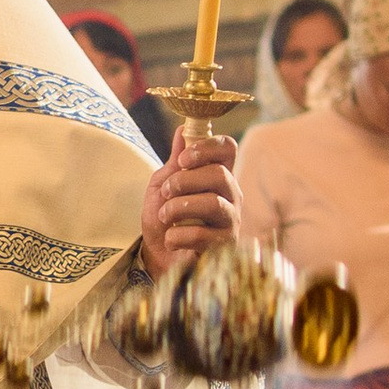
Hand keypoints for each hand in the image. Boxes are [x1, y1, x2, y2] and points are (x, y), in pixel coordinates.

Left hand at [139, 126, 238, 276]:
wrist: (158, 257)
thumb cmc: (164, 218)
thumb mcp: (162, 186)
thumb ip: (174, 163)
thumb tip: (181, 131)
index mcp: (217, 175)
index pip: (228, 148)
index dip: (207, 147)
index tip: (182, 159)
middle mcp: (231, 195)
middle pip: (220, 174)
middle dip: (185, 181)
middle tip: (167, 192)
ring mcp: (231, 221)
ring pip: (213, 204)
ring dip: (179, 207)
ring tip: (165, 216)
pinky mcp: (225, 247)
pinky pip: (203, 235)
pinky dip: (177, 236)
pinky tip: (170, 239)